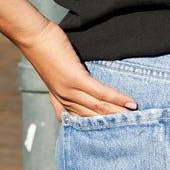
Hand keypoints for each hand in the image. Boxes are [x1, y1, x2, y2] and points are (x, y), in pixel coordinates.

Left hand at [17, 19, 137, 120]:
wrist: (34, 36)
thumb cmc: (46, 51)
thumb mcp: (54, 77)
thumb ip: (61, 95)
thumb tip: (66, 112)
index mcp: (61, 99)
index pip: (83, 119)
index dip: (100, 127)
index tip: (117, 133)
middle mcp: (65, 99)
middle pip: (94, 117)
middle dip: (114, 123)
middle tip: (133, 128)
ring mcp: (69, 90)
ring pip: (98, 107)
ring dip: (119, 113)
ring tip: (136, 117)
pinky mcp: (75, 78)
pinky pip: (100, 92)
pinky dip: (117, 98)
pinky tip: (129, 102)